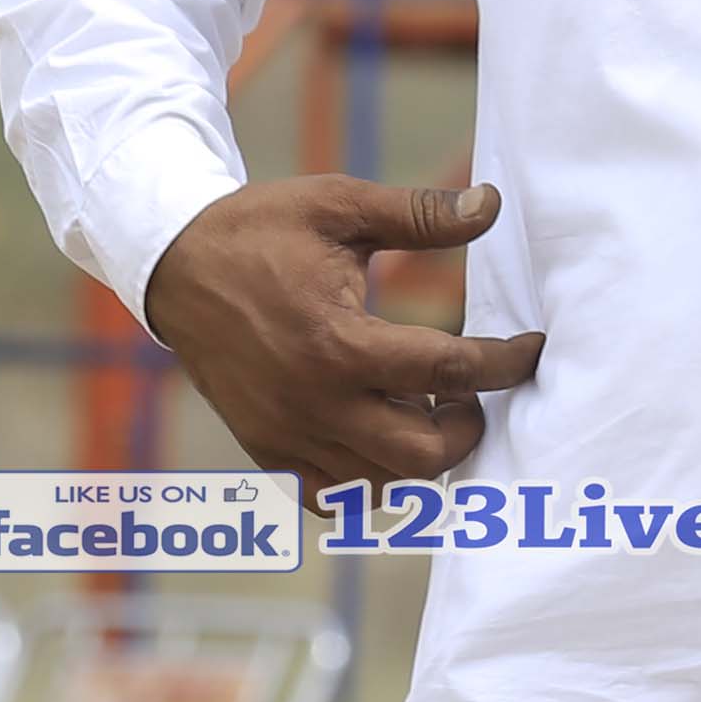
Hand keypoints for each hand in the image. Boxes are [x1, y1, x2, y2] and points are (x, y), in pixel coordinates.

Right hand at [137, 178, 547, 490]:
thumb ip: (420, 214)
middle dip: (465, 426)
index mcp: (337, 341)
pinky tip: (379, 433)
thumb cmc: (258, 229)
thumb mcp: (338, 205)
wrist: (171, 265)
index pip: (448, 370)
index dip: (505, 363)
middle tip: (469, 391)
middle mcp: (313, 402)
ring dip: (419, 452)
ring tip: (423, 404)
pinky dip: (368, 479)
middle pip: (423, 455)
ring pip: (383, 483)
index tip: (529, 350)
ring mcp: (287, 434)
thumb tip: (491, 205)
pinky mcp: (267, 449)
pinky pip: (332, 496)